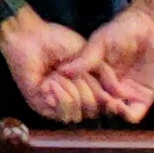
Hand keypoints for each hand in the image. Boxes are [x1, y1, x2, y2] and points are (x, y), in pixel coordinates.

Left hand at [0, 9, 99, 124]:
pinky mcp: (41, 106)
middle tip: (75, 73)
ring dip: (72, 93)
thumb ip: (106, 75)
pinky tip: (50, 81)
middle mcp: (73, 99)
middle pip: (92, 112)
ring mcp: (56, 104)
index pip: (103, 105)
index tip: (109, 89)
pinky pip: (61, 113)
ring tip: (59, 75)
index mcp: (85, 88)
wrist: (33, 37)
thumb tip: (119, 95)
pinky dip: (60, 96)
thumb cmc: (59, 42)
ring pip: (76, 115)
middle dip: (88, 90)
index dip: (107, 99)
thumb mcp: (91, 57)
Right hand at [57, 7, 153, 124]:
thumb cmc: (123, 29)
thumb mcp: (99, 42)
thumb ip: (84, 59)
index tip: (75, 96)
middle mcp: (109, 86)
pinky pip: (135, 114)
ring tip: (111, 103)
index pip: (84, 92)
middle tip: (96, 100)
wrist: (152, 25)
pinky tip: (122, 107)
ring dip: (111, 111)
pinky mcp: (144, 96)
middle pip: (98, 105)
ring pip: (114, 112)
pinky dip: (127, 115)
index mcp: (95, 74)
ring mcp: (126, 93)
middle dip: (96, 106)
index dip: (80, 96)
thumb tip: (61, 71)